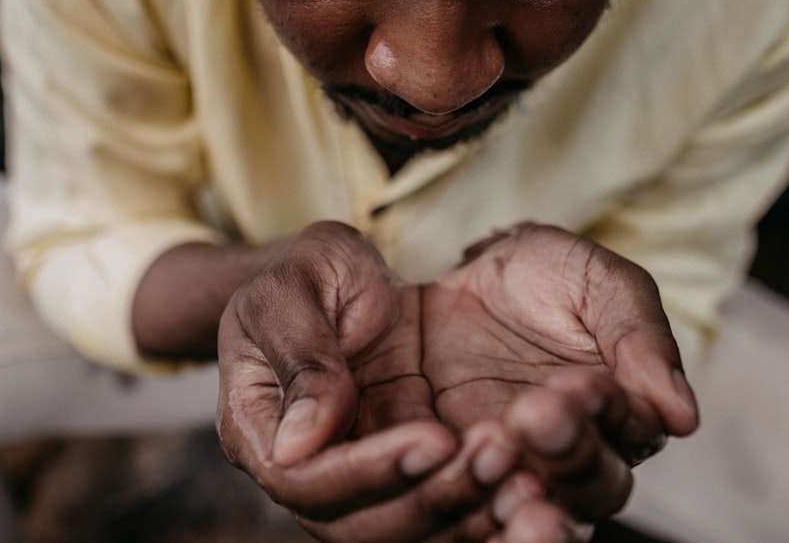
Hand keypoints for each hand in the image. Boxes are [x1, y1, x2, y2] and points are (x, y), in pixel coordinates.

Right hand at [216, 221, 516, 541]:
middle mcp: (302, 469)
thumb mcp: (293, 287)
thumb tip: (302, 442)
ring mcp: (355, 475)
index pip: (304, 480)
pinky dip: (480, 505)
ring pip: (404, 529)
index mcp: (257, 428)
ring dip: (464, 511)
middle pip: (356, 526)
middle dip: (430, 498)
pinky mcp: (403, 469)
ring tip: (521, 473)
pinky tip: (531, 482)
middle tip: (498, 457)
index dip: (369, 471)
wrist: (341, 275)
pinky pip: (437, 506)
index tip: (436, 437)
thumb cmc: (307, 271)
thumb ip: (300, 354)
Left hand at [421, 222, 698, 519]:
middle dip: (566, 454)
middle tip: (535, 414)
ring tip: (491, 444)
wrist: (459, 277)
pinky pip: (457, 497)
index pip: (630, 436)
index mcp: (620, 416)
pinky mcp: (450, 468)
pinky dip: (452, 487)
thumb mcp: (594, 280)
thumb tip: (682, 416)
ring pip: (527, 506)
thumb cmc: (541, 274)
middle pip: (588, 489)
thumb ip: (639, 336)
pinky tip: (439, 459)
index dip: (609, 414)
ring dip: (512, 484)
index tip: (580, 383)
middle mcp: (572, 457)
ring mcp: (510, 467)